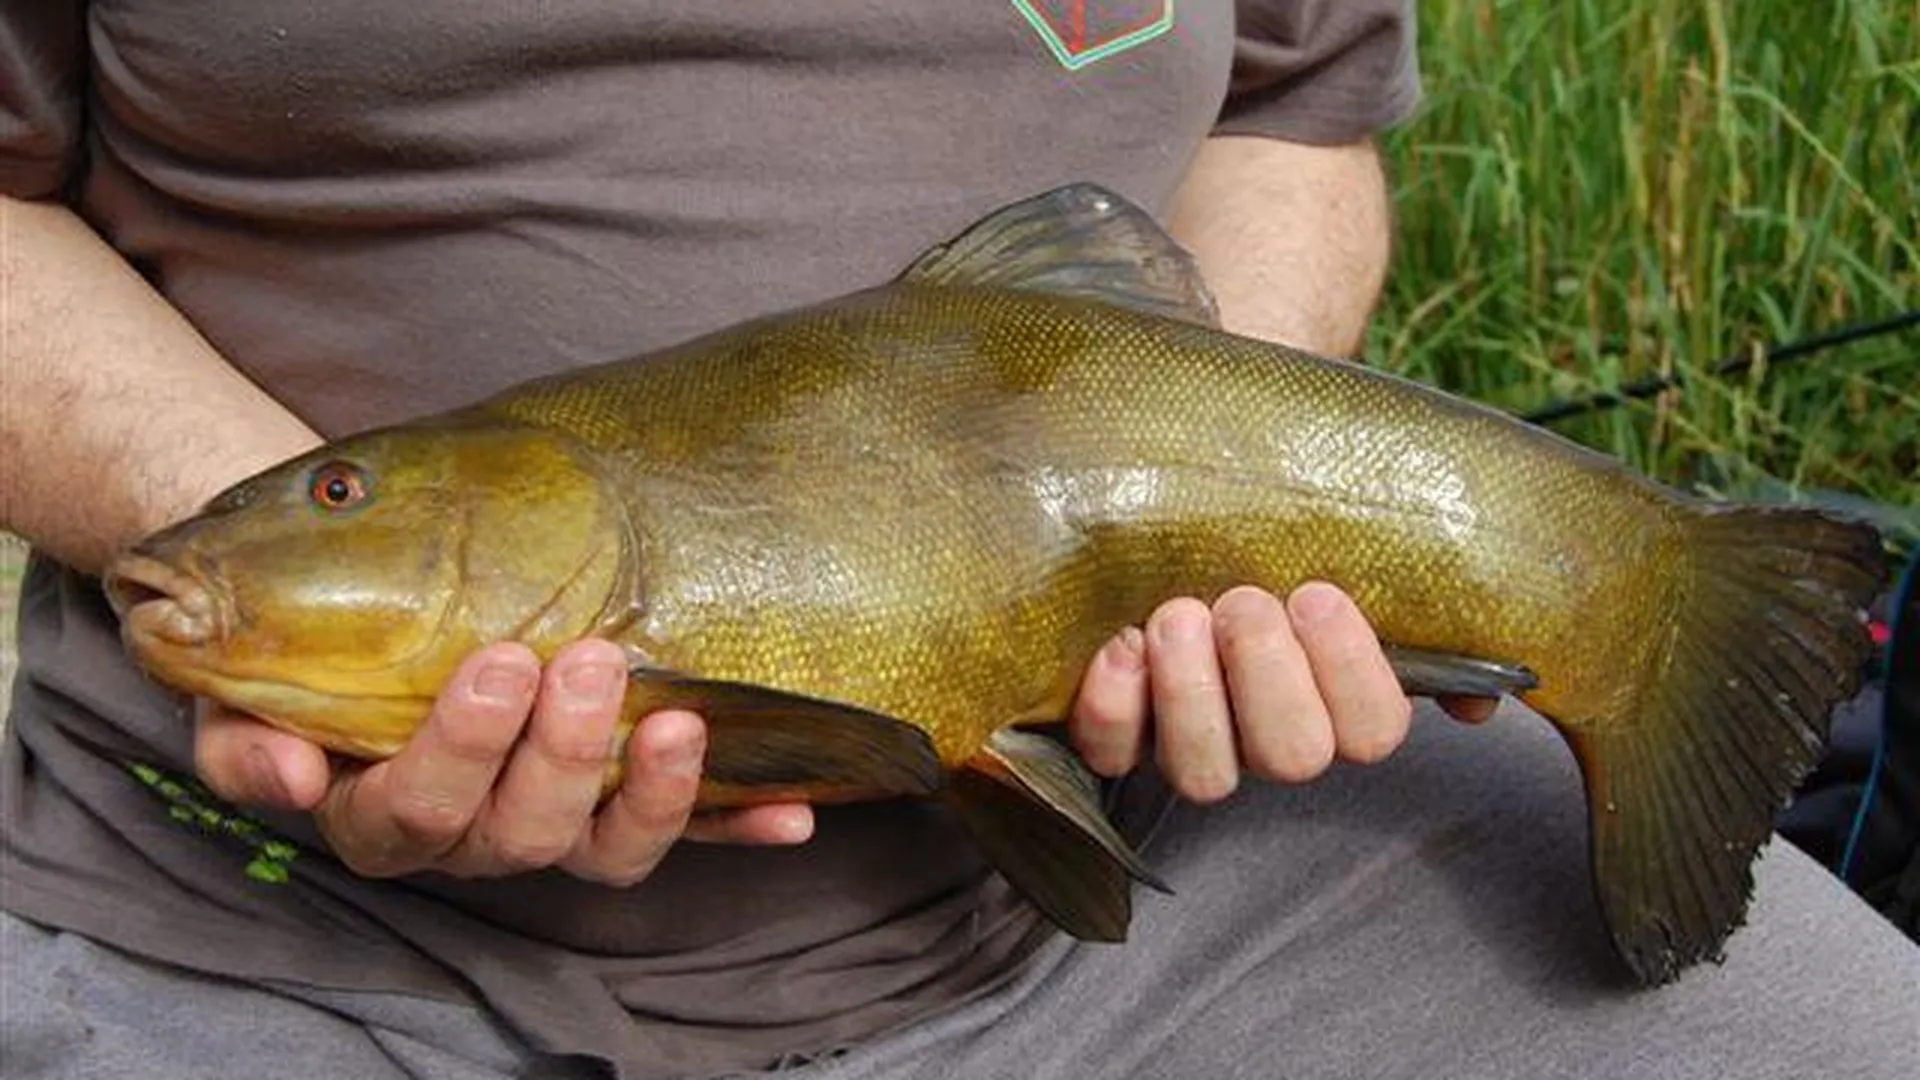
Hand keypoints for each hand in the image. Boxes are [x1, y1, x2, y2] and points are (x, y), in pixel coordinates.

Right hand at [193, 638, 812, 883]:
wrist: (368, 605)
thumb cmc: (314, 644)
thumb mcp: (251, 685)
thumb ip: (250, 734)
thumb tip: (288, 775)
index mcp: (380, 809)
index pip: (414, 808)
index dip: (462, 749)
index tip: (502, 661)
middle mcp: (471, 832)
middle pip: (518, 831)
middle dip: (561, 751)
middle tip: (593, 661)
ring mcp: (553, 823)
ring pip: (601, 848)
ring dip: (649, 795)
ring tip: (682, 723)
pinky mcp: (619, 805)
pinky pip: (688, 834)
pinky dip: (739, 823)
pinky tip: (794, 811)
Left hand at [1069, 582, 1496, 801]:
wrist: (1157, 535)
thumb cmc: (1266, 549)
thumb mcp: (1345, 556)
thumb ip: (1417, 613)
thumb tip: (1483, 696)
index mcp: (1337, 703)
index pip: (1373, 729)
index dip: (1350, 670)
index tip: (1316, 594)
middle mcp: (1269, 740)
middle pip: (1294, 756)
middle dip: (1268, 674)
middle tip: (1244, 601)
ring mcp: (1193, 747)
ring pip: (1205, 773)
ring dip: (1192, 692)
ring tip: (1177, 616)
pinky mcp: (1117, 738)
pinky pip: (1113, 754)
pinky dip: (1114, 706)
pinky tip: (1120, 646)